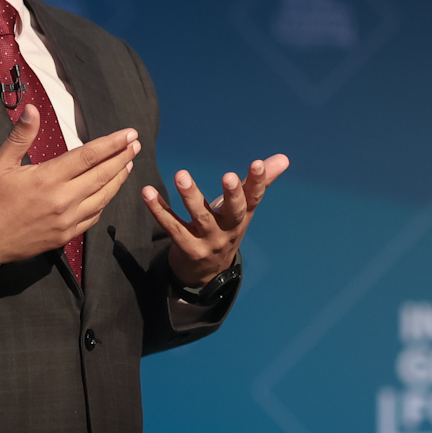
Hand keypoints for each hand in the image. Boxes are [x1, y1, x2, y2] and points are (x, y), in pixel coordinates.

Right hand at [0, 106, 138, 264]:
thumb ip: (21, 136)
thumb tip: (33, 109)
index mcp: (47, 178)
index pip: (89, 156)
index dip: (112, 144)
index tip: (130, 134)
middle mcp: (62, 200)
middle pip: (102, 175)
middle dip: (122, 158)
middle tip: (136, 145)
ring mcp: (66, 220)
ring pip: (103, 197)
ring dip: (118, 180)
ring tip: (128, 165)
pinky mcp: (65, 236)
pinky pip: (93, 217)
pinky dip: (104, 202)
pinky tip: (108, 192)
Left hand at [143, 154, 289, 287]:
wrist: (206, 274)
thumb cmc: (225, 230)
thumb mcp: (243, 209)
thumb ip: (259, 182)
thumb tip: (283, 158)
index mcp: (243, 216)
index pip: (254, 198)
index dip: (258, 181)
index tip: (257, 164)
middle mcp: (228, 230)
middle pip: (233, 212)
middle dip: (232, 194)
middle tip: (229, 176)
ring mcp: (207, 241)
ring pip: (200, 218)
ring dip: (190, 196)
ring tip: (181, 175)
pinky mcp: (185, 248)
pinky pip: (171, 226)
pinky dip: (159, 209)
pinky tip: (148, 192)